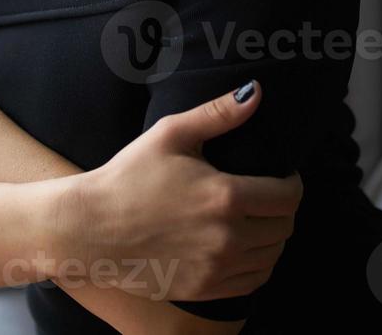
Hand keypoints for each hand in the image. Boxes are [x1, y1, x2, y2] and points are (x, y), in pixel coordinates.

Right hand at [60, 80, 302, 301]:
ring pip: (272, 257)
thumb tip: (255, 92)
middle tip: (269, 196)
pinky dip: (258, 265)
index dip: (293, 182)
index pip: (289, 195)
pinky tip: (245, 249)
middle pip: (285, 227)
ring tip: (258, 221)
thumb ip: (218, 113)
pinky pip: (252, 282)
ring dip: (273, 238)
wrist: (89, 228)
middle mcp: (228, 237)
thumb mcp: (171, 134)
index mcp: (226, 196)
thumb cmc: (128, 176)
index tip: (283, 175)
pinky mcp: (204, 289)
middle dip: (284, 209)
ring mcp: (216, 268)